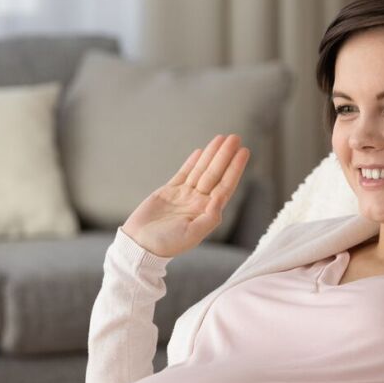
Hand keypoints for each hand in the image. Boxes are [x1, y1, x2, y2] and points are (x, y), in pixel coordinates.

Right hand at [121, 134, 249, 257]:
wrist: (139, 244)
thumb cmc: (165, 244)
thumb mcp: (192, 235)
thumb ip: (209, 218)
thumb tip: (221, 198)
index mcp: (206, 212)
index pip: (225, 186)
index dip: (235, 168)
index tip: (243, 151)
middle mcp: (198, 202)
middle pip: (215, 174)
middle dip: (225, 155)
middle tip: (235, 137)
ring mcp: (184, 195)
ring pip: (201, 170)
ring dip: (212, 154)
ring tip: (222, 138)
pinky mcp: (169, 192)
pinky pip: (184, 173)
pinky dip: (193, 162)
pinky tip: (201, 151)